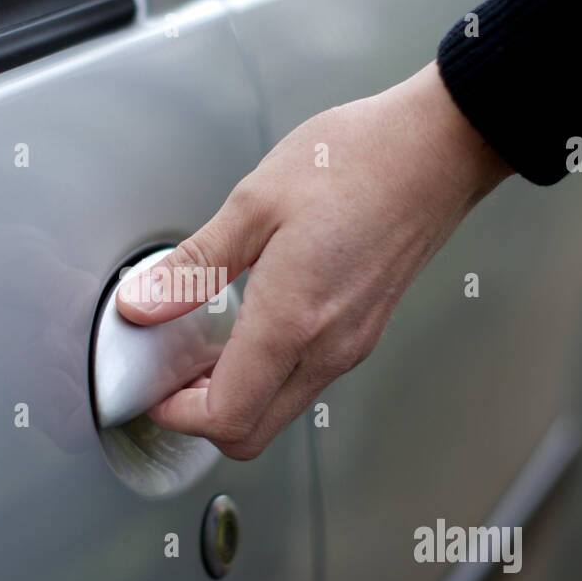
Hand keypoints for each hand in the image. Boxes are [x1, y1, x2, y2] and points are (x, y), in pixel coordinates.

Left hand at [116, 61, 511, 459]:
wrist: (439, 147)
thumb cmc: (359, 161)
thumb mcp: (256, 202)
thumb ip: (194, 265)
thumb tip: (142, 304)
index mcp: (294, 321)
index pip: (226, 416)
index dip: (176, 413)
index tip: (152, 384)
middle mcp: (328, 348)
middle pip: (253, 433)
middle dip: (201, 417)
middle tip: (171, 372)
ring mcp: (351, 345)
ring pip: (279, 409)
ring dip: (235, 394)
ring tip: (204, 343)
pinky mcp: (363, 331)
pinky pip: (304, 379)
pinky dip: (266, 373)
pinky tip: (248, 324)